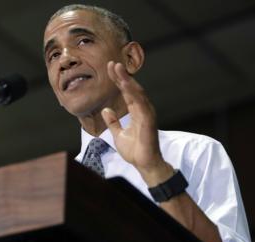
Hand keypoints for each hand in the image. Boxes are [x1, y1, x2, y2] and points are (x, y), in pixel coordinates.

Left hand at [102, 61, 172, 185]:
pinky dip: (134, 94)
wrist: (144, 164)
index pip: (126, 92)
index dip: (118, 80)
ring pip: (137, 94)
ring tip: (118, 70)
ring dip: (127, 81)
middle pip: (132, 89)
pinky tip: (126, 85)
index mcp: (136, 112)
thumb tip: (106, 110)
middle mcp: (143, 110)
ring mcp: (147, 114)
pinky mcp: (148, 121)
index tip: (110, 69)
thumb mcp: (118, 135)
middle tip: (112, 64)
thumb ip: (113, 122)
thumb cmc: (135, 151)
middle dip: (122, 76)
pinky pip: (141, 105)